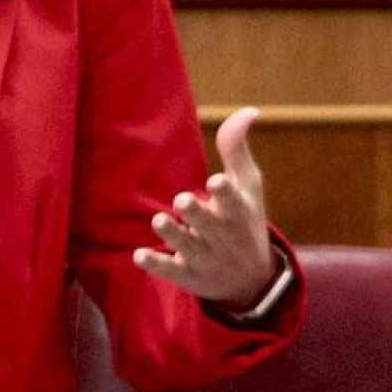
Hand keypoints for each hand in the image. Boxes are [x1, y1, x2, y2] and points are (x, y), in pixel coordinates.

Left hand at [132, 107, 276, 308]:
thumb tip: (248, 110)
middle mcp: (224, 238)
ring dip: (173, 234)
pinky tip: (138, 255)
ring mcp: (206, 258)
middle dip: (197, 214)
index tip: (216, 182)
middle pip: (209, 226)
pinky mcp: (188, 275)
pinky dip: (156, 265)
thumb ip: (237, 149)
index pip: (234, 203)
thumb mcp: (248, 187)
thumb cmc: (246, 221)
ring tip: (158, 219)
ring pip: (188, 248)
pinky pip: (171, 272)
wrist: (253, 281)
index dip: (225, 194)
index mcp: (239, 213)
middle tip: (182, 200)